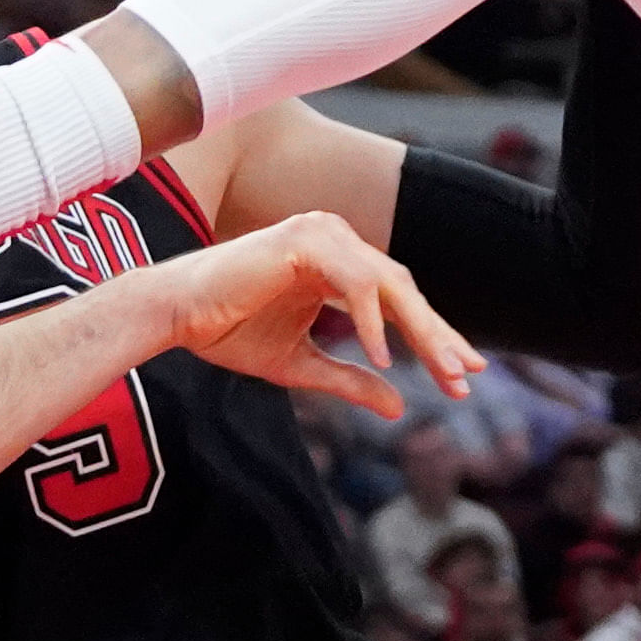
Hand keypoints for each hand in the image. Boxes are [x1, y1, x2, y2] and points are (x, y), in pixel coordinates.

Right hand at [158, 212, 479, 420]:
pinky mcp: (304, 240)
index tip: (464, 374)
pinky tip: (383, 357)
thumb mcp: (300, 366)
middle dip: (438, 334)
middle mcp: (336, 239)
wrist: (174, 316)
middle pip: (403, 288)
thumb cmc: (227, 332)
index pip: (396, 298)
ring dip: (420, 329)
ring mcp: (322, 234)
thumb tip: (399, 406)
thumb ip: (350, 380)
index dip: (432, 336)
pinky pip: (354, 281)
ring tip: (442, 372)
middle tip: (467, 374)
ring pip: (389, 282)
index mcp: (337, 262)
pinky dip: (373, 319)